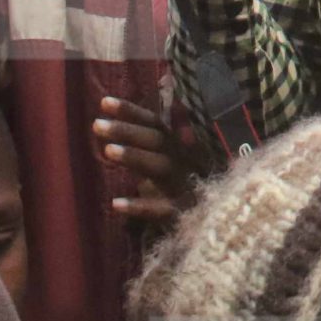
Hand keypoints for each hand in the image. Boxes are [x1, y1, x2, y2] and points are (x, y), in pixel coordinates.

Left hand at [94, 97, 202, 225]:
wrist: (224, 218)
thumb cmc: (190, 188)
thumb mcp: (177, 160)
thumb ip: (160, 139)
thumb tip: (157, 101)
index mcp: (179, 147)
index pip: (154, 124)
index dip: (132, 112)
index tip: (104, 102)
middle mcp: (183, 160)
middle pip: (156, 141)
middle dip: (127, 131)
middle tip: (96, 124)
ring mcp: (184, 185)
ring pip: (159, 167)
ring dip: (135, 157)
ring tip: (107, 151)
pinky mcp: (182, 212)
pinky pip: (160, 209)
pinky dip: (140, 206)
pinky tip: (116, 204)